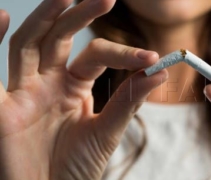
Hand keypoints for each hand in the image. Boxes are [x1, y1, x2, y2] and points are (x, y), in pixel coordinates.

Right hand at [0, 1, 166, 179]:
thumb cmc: (77, 168)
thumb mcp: (107, 132)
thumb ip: (128, 101)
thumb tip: (160, 71)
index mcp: (74, 86)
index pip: (96, 56)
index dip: (122, 53)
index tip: (152, 58)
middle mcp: (48, 82)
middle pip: (62, 38)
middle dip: (80, 16)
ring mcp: (23, 92)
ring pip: (31, 45)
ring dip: (46, 18)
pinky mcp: (1, 109)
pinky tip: (2, 17)